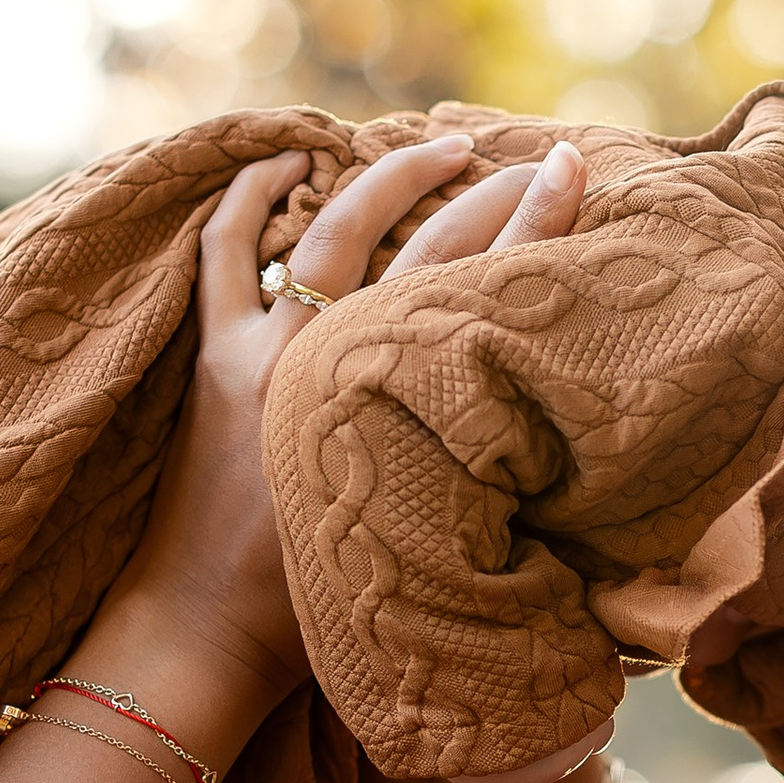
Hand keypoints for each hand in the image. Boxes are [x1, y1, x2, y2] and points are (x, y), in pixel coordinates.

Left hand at [114, 130, 591, 691]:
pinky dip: (250, 195)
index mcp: (399, 414)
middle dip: (490, 197)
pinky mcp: (215, 358)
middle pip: (425, 251)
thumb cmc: (322, 614)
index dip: (536, 230)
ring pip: (330, 228)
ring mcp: (265, 353)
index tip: (575, 175)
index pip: (479, 296)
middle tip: (537, 163)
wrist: (208, 635)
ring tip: (443, 148)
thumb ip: (483, 484)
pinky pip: (226, 252)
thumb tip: (548, 431)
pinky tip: (287, 157)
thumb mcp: (432, 543)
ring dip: (390, 178)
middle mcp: (333, 367)